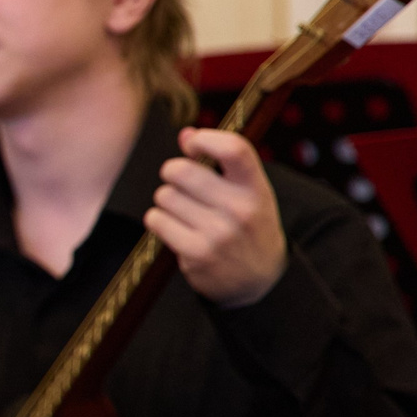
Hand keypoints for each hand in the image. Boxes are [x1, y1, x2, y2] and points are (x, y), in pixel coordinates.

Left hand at [148, 129, 287, 307]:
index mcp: (256, 189)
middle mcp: (240, 210)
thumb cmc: (248, 227)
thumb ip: (220, 161)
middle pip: (181, 170)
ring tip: (185, 212)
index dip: (205, 139)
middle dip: (173, 173)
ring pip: (164, 195)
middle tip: (181, 185)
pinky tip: (176, 228)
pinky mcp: (196, 253)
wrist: (260, 282)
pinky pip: (156, 220)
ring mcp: (218, 233)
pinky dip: (159, 220)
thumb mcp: (248, 193)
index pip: (233, 149)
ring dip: (166, 201)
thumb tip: (186, 134)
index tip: (193, 145)